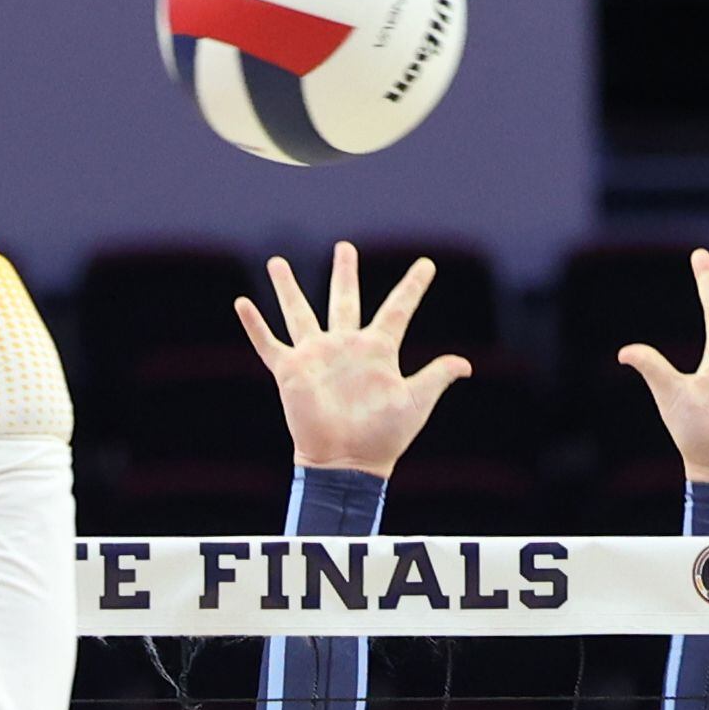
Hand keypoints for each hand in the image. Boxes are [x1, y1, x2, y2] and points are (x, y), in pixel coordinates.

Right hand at [234, 243, 473, 475]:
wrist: (347, 461)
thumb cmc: (383, 436)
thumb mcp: (416, 403)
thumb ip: (436, 377)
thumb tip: (466, 364)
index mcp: (378, 350)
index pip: (399, 309)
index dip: (413, 286)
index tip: (428, 264)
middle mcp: (346, 346)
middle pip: (344, 299)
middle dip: (344, 273)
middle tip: (345, 248)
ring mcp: (317, 356)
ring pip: (300, 313)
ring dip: (287, 288)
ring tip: (276, 262)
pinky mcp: (291, 371)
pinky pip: (269, 344)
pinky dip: (255, 326)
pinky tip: (241, 303)